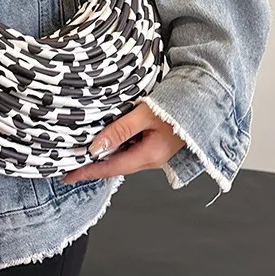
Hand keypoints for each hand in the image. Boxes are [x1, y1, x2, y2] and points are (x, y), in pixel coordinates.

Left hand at [61, 101, 184, 183]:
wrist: (206, 99)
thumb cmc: (179, 106)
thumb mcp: (145, 115)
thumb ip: (119, 130)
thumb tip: (95, 148)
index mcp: (149, 155)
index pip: (110, 168)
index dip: (88, 172)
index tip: (68, 176)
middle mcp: (152, 158)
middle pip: (115, 165)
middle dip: (93, 165)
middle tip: (71, 164)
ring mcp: (155, 152)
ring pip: (123, 156)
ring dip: (104, 154)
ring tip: (83, 150)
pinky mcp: (157, 143)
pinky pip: (131, 147)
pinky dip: (116, 145)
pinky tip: (107, 138)